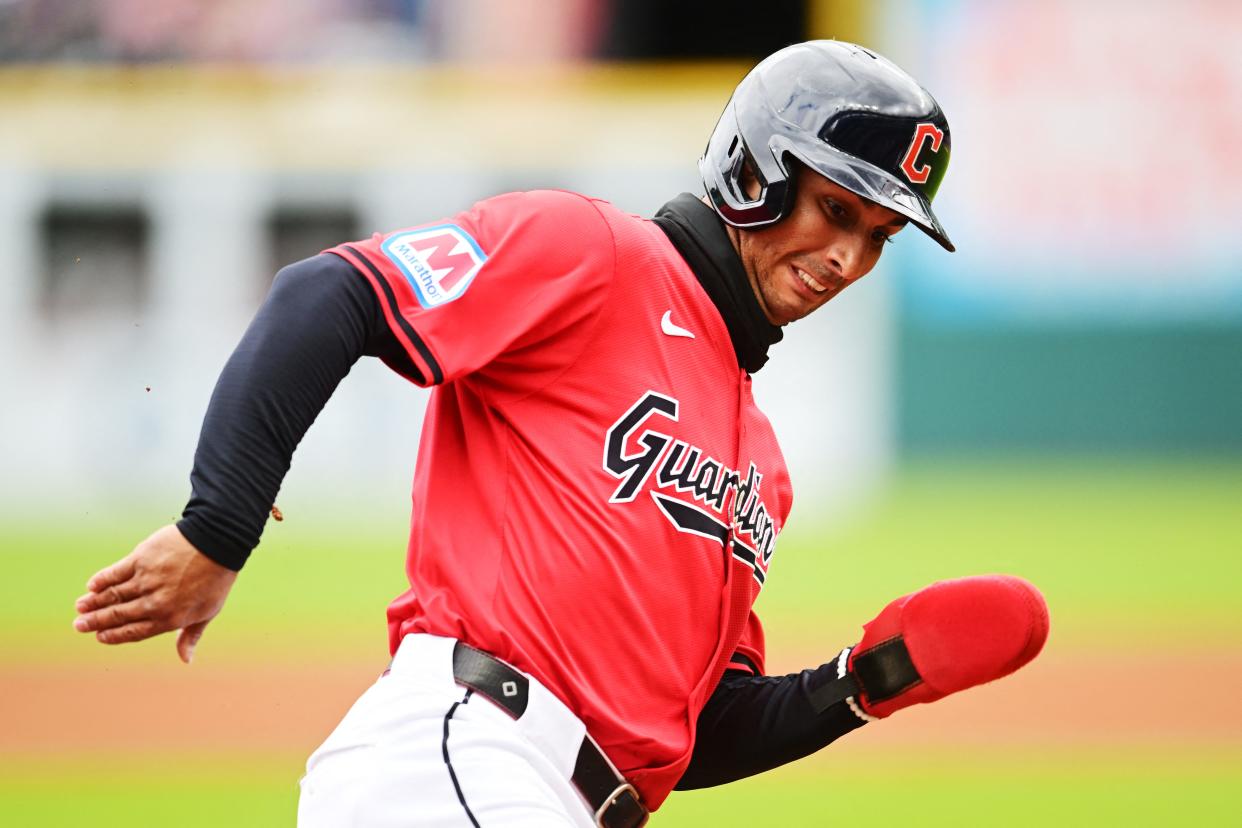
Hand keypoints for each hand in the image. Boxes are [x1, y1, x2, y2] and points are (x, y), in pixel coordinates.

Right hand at [73, 525, 237, 662]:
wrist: (217, 542)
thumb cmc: (216, 578)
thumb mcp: (208, 611)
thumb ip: (190, 635)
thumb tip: (186, 660)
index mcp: (169, 618)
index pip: (134, 632)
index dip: (114, 635)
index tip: (100, 637)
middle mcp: (154, 602)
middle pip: (118, 615)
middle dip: (96, 622)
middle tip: (78, 626)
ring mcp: (146, 580)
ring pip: (112, 595)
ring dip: (93, 602)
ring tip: (80, 608)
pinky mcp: (141, 559)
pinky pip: (115, 573)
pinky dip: (102, 580)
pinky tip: (91, 585)